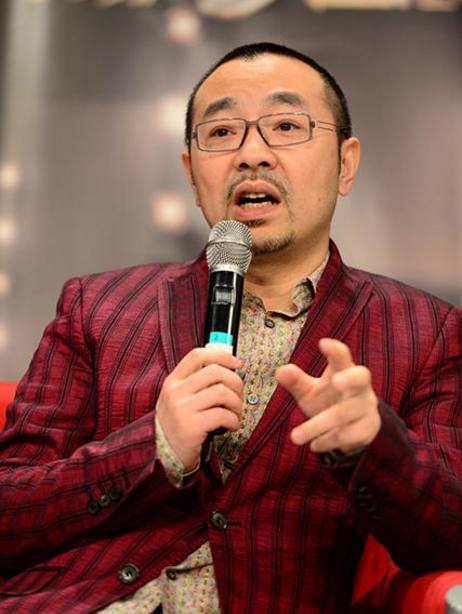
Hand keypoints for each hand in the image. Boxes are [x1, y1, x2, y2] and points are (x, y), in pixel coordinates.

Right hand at [156, 348, 243, 470]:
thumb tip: (227, 369)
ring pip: (222, 392)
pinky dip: (234, 420)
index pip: (197, 355)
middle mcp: (176, 392)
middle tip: (238, 396)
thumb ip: (194, 383)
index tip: (236, 364)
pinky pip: (223, 415)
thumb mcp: (177, 398)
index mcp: (173, 381)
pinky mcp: (191, 427)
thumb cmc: (177, 425)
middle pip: (215, 371)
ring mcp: (182, 409)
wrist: (161, 454)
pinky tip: (231, 426)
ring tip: (235, 413)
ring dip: (237, 404)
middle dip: (235, 382)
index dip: (221, 356)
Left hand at [276, 338, 380, 453]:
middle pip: (361, 378)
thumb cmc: (328, 400)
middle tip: (335, 380)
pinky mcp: (368, 428)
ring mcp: (366, 407)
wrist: (352, 428)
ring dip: (319, 425)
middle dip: (349, 379)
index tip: (323, 342)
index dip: (335, 350)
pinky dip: (328, 441)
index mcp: (344, 370)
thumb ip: (296, 381)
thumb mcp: (309, 391)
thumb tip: (279, 371)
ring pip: (345, 413)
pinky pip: (348, 435)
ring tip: (295, 436)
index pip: (343, 356)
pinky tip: (314, 445)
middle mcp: (360, 386)